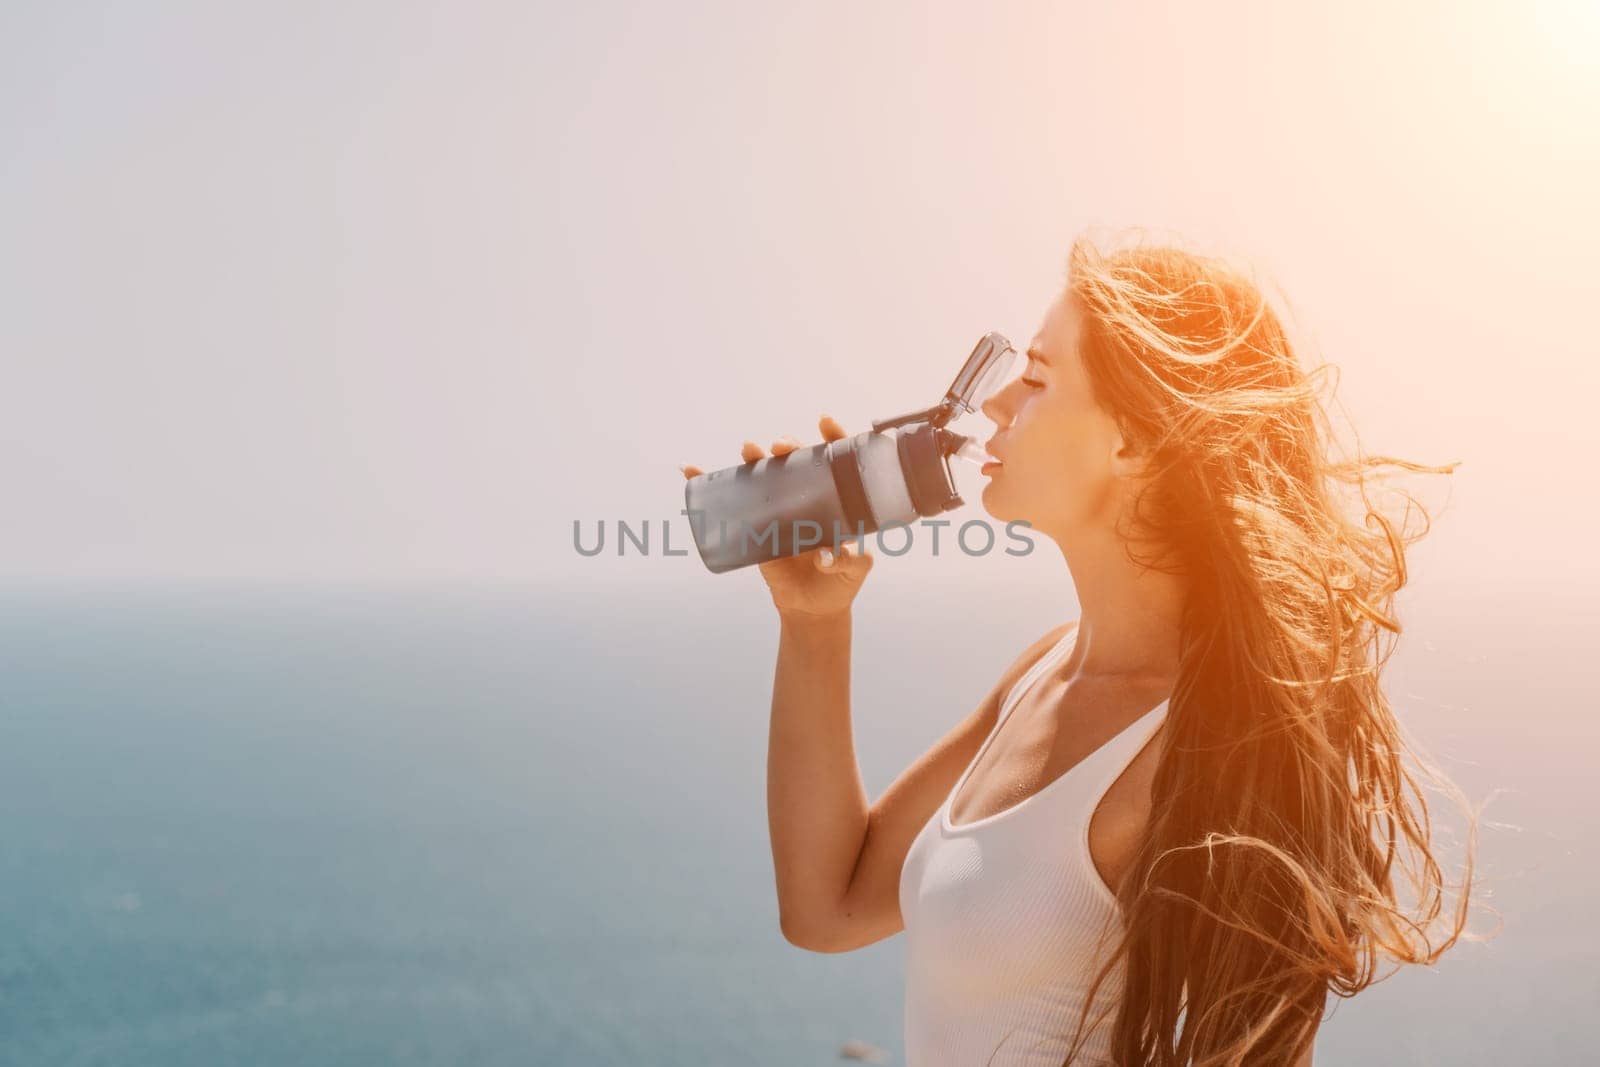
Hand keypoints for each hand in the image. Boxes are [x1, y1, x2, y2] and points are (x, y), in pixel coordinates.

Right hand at [680, 414, 873, 619]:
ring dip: (754, 456)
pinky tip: (691, 470)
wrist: (811, 608)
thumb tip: (826, 555)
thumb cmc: (841, 583)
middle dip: (788, 445)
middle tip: (780, 446)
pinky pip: (732, 501)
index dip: (834, 436)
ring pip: (766, 473)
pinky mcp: (756, 524)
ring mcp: (781, 507)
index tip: (824, 422)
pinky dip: (709, 483)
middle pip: (798, 459)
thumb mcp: (855, 569)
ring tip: (748, 449)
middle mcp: (809, 496)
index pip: (838, 459)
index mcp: (838, 499)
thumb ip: (849, 560)